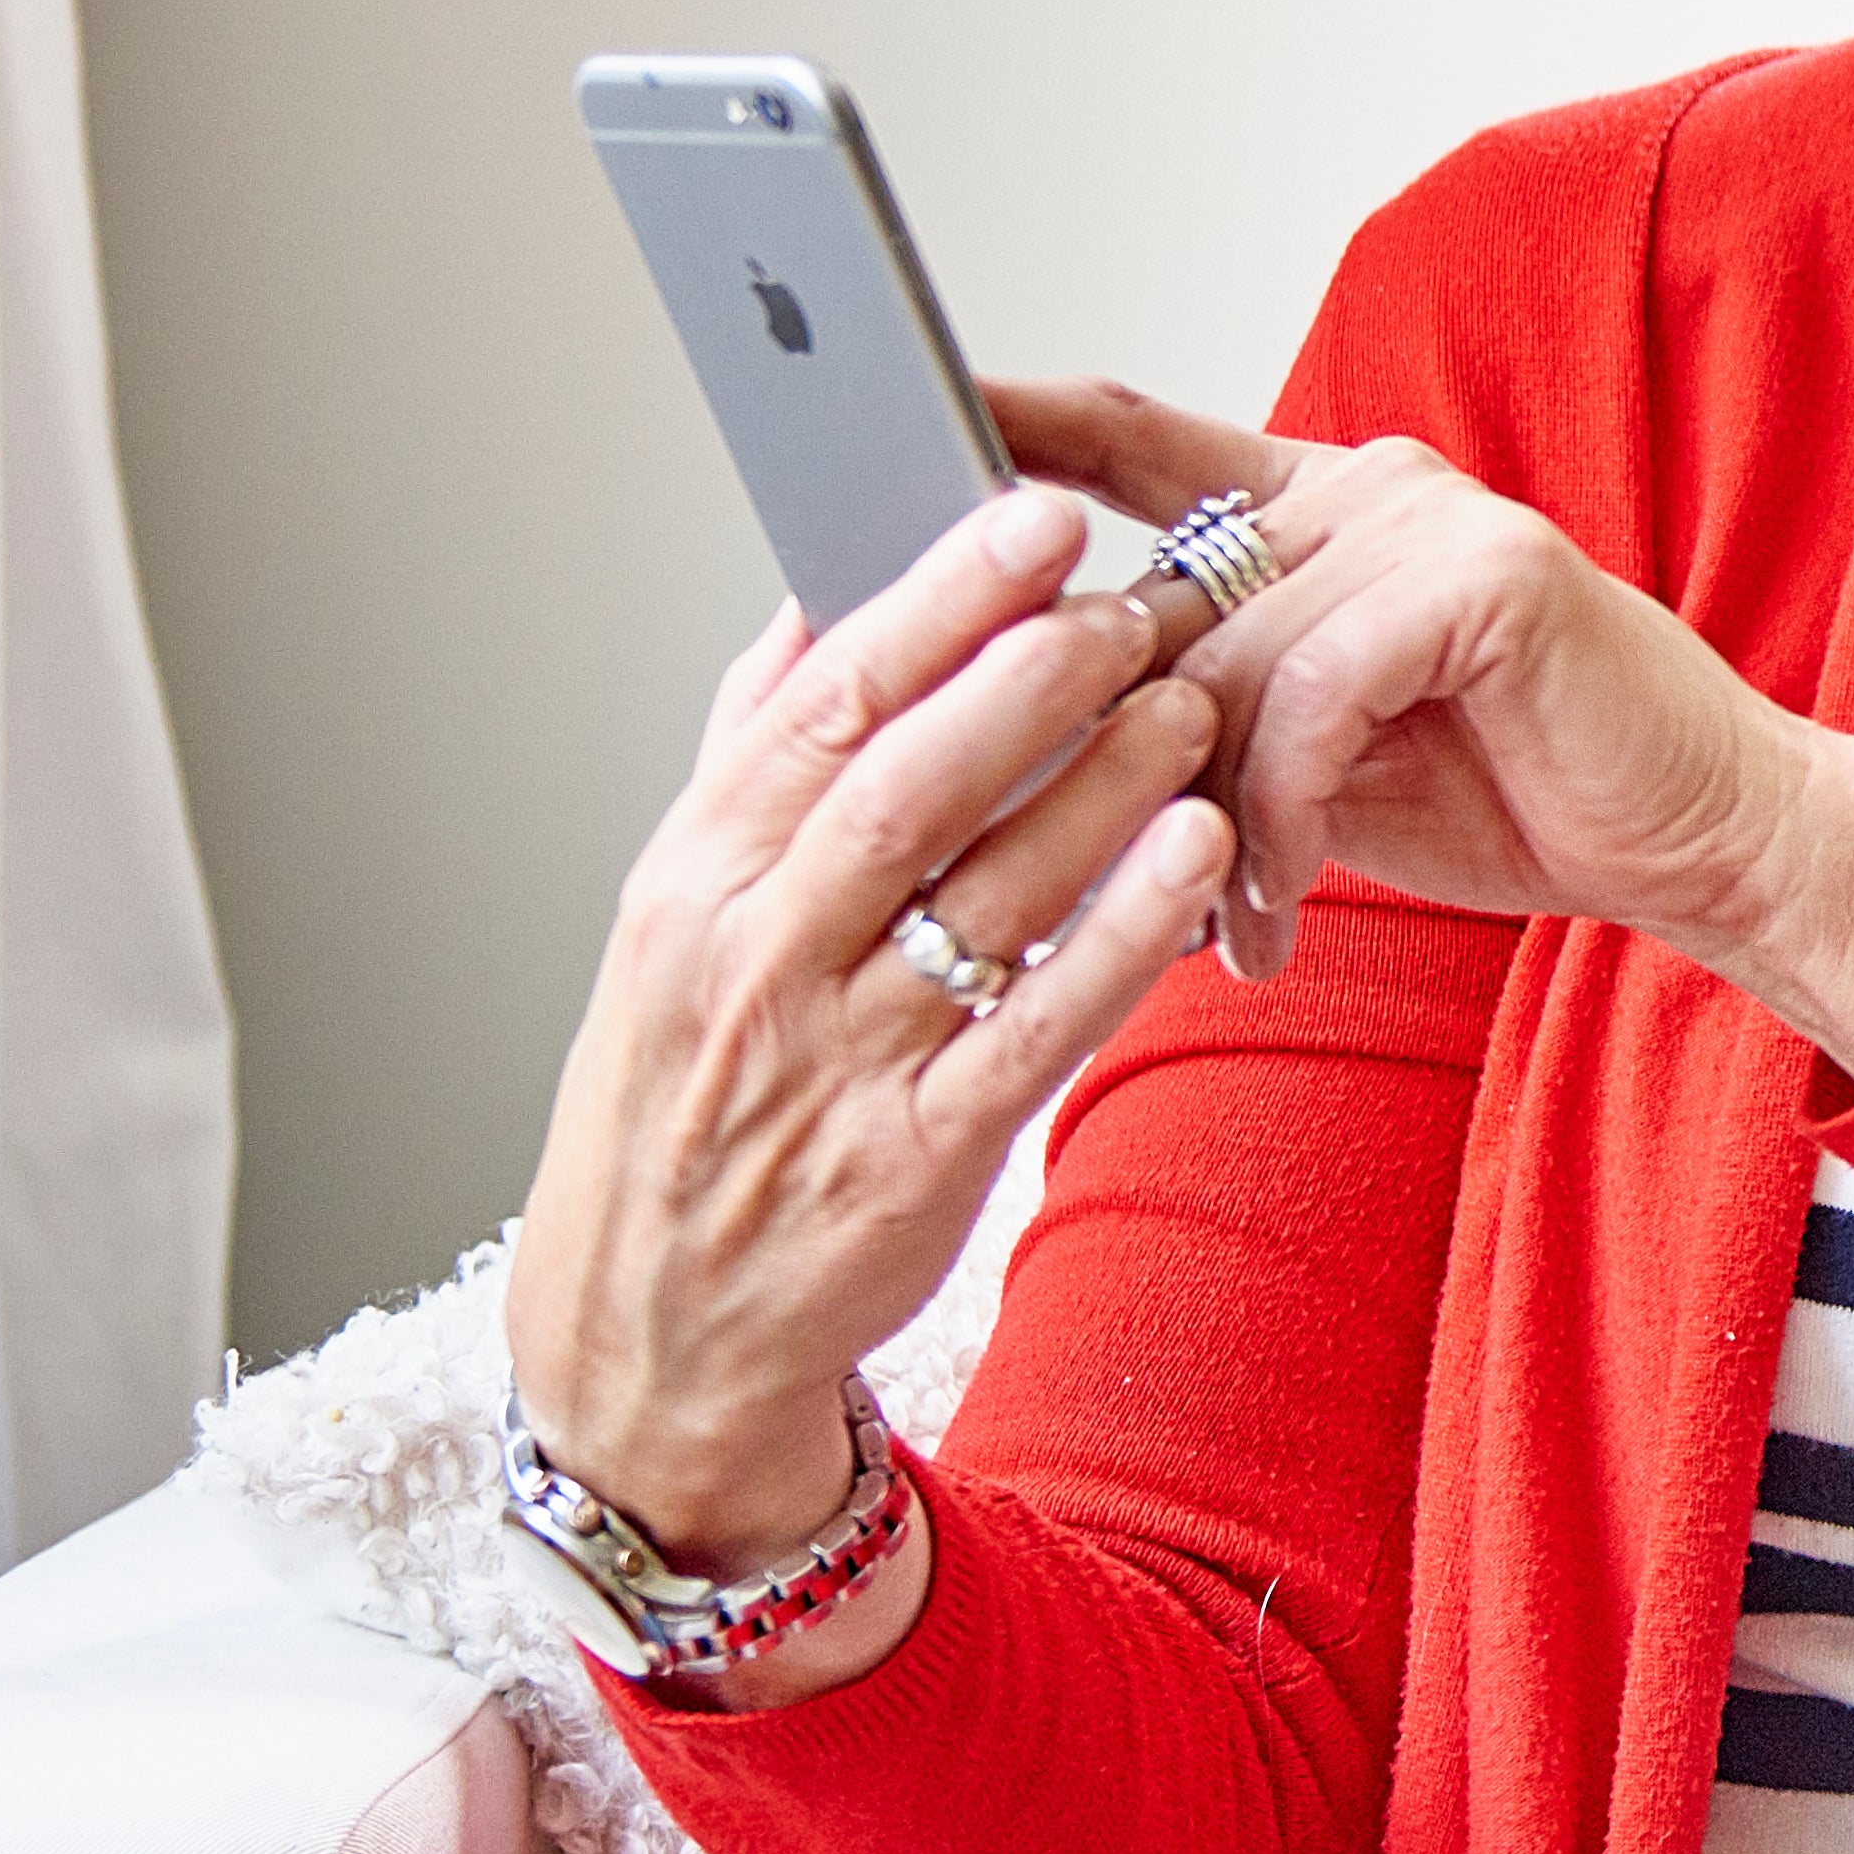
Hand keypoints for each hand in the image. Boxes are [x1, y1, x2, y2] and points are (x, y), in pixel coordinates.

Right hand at [501, 489, 1231, 1654]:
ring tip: (1200, 696)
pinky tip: (1203, 858)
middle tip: (1141, 592)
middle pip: (903, 783)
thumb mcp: (669, 930)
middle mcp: (754, 962)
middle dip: (1030, 675)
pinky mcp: (917, 1158)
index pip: (818, 707)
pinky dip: (1122, 936)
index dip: (934, 600)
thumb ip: (747, 768)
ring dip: (1103, 786)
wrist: (650, 1341)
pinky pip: (1037, 1027)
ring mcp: (834, 1064)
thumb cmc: (678, 1107)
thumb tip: (819, 607)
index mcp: (692, 885)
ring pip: (981, 894)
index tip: (1030, 511)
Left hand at [991, 380, 1853, 1084]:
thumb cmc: (1519, 794)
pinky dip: (1278, 824)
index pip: (1140, 442)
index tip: (915, 420)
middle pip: (1154, 597)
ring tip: (1217, 931)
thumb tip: (1049, 744)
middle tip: (1055, 876)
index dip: (1023, 425)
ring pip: (1220, 665)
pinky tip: (1280, 915)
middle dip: (1096, 744)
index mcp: (1323, 507)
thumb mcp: (1325, 753)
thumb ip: (1214, 713)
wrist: (1707, 834)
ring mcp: (1429, 516)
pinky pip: (1310, 699)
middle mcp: (1367, 484)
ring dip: (1197, 826)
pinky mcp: (1483, 576)